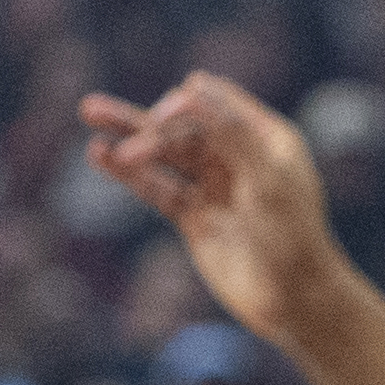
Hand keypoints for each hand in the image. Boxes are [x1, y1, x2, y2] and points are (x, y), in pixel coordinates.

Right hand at [81, 74, 355, 350]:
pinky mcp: (195, 217)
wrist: (295, 301)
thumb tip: (193, 83)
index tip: (160, 117)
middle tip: (95, 112)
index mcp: (264, 137)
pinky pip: (157, 188)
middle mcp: (236, 156)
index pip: (214, 103)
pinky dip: (129, 173)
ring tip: (89, 112)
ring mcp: (214, 186)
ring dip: (128, 135)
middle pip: (182, 127)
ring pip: (164, 154)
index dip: (183, 103)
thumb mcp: (267, 177)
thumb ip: (230, 131)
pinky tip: (102, 156)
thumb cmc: (294, 236)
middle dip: (144, 121)